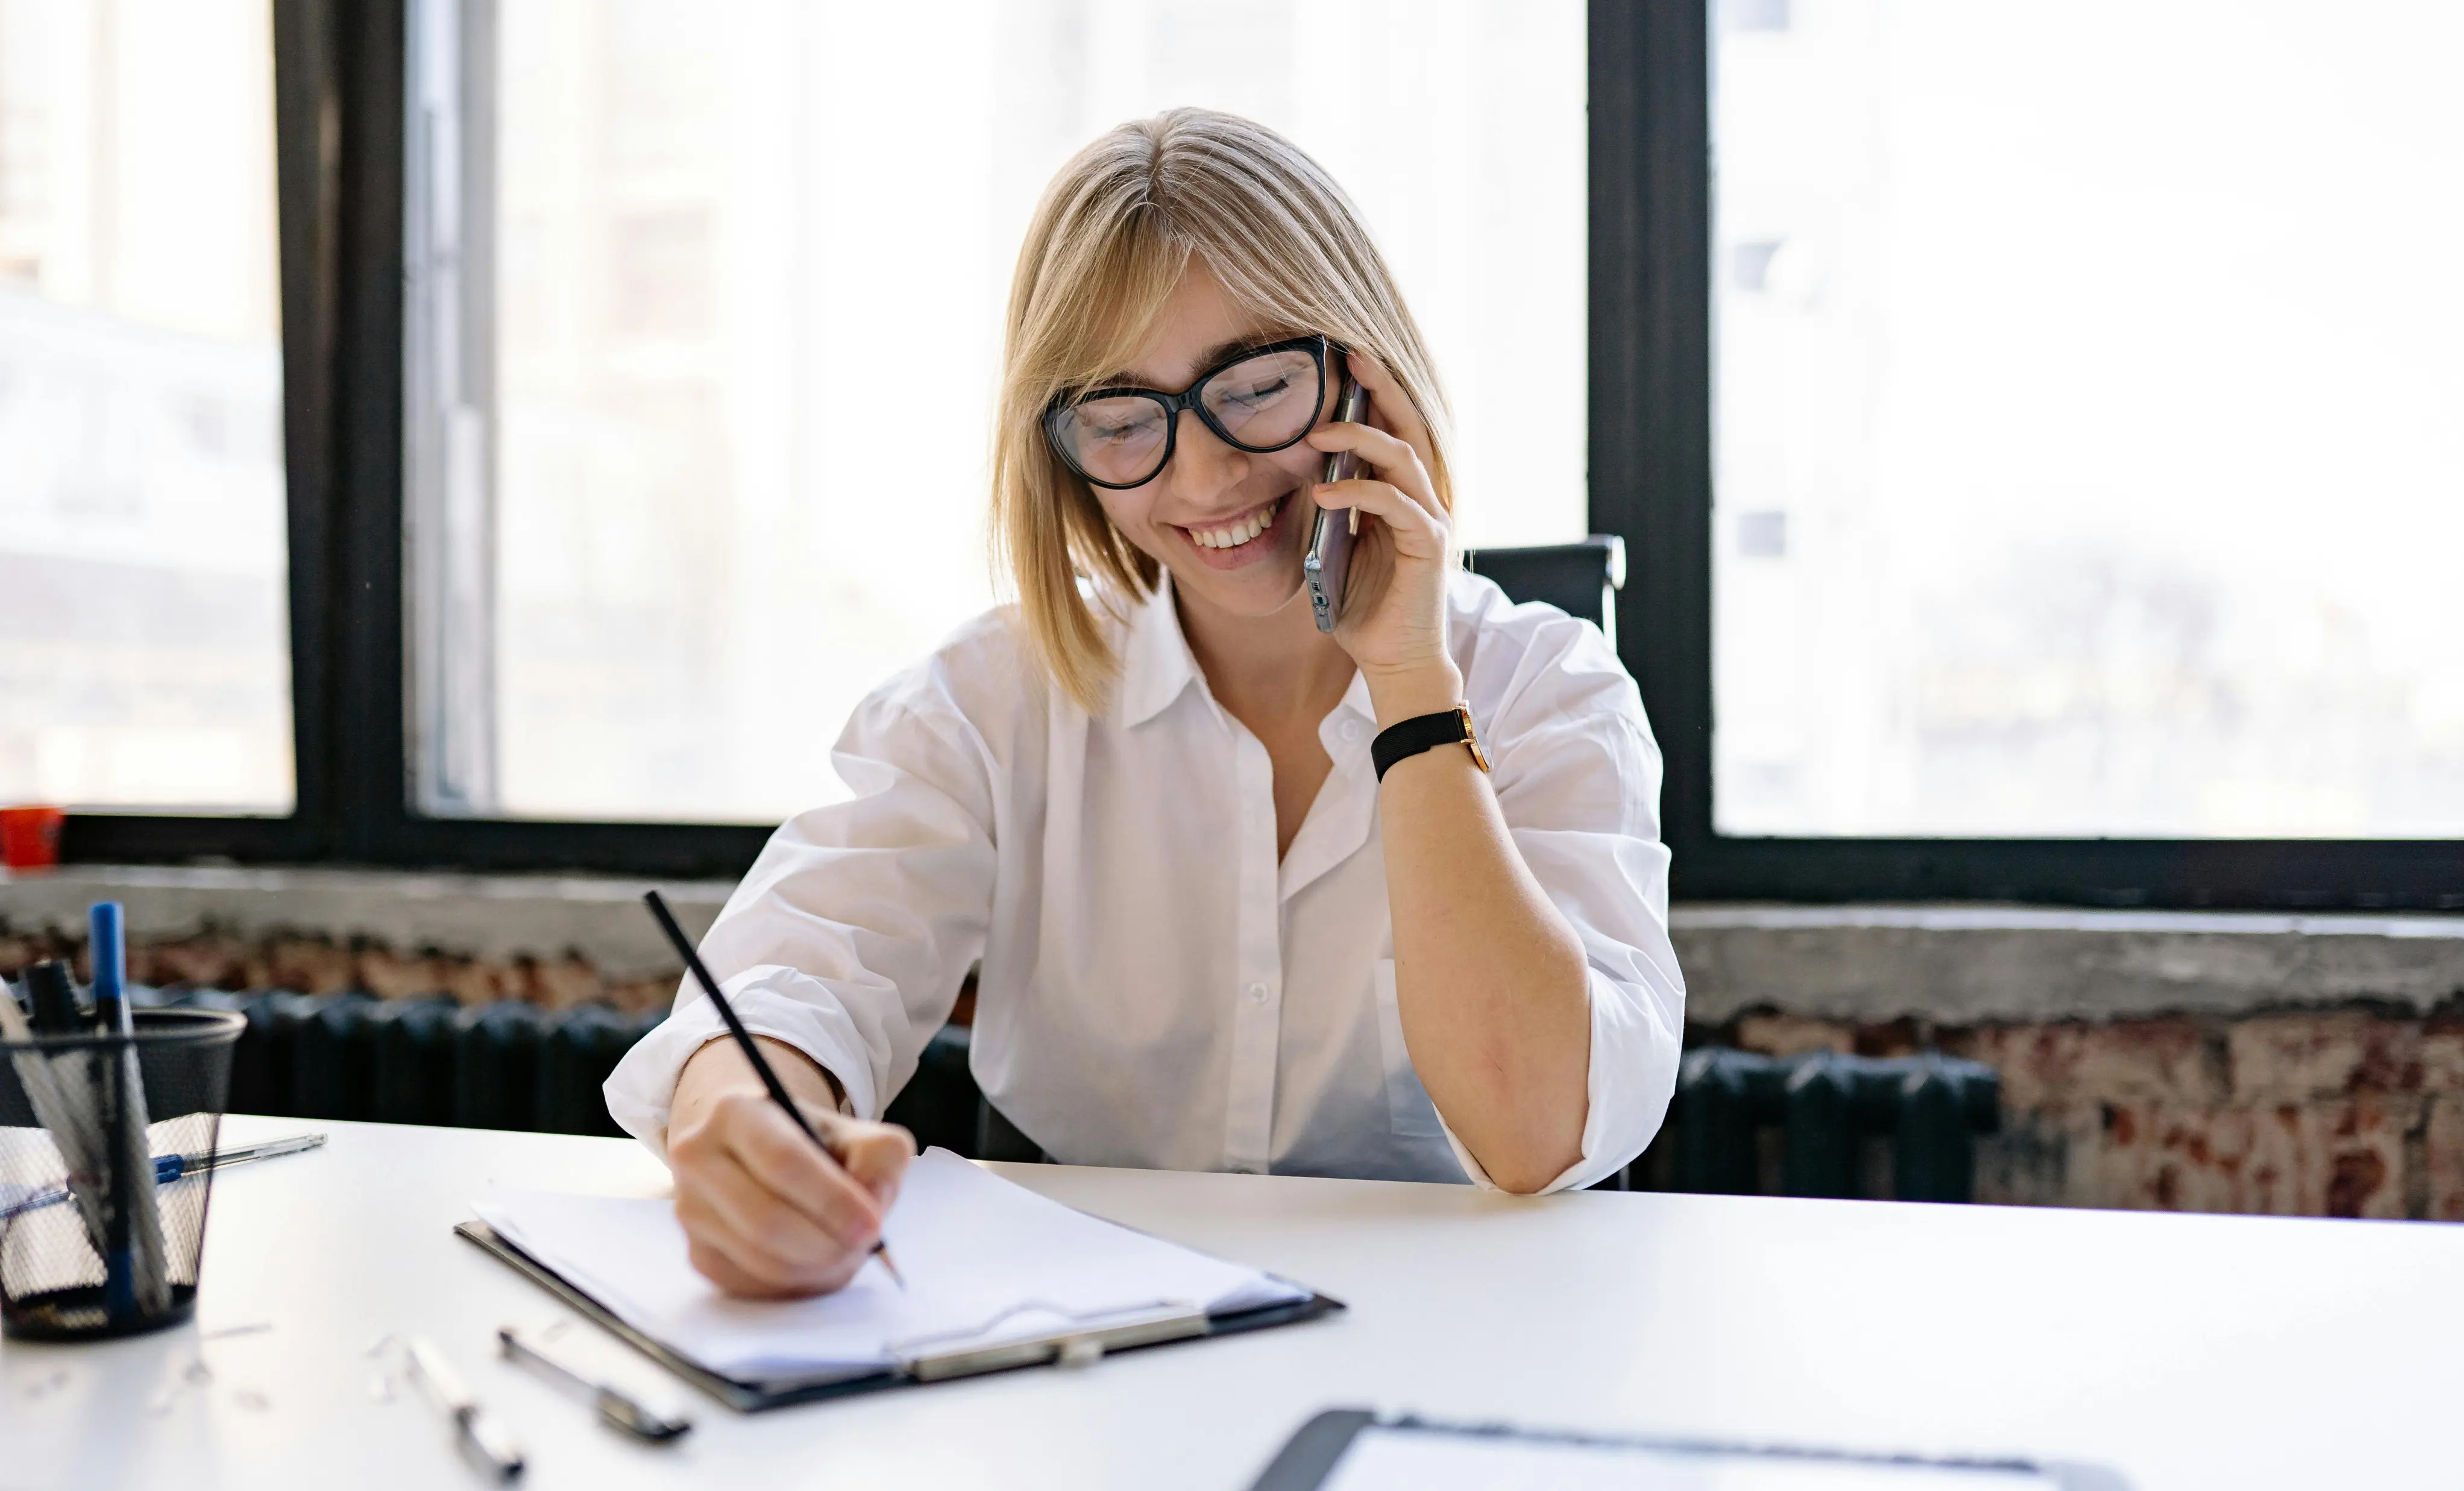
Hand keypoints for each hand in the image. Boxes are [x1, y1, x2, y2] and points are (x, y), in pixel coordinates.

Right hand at [666, 1036, 915, 1297]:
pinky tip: (817, 1264)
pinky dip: (794, 1285)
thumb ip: (880, 1159)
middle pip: (764, 1219)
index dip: (831, 1201)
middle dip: (825, 1244)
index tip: (871, 1227)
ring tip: (845, 1253)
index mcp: (736, 1112)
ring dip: (815, 1269)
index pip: (783, 1162)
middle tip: (862, 1247)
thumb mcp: (856, 1132)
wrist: (757, 1152)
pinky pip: (750, 1285)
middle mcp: (699, 1157)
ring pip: (758, 1259)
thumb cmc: (813, 1143)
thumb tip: (871, 1206)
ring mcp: (690, 1209)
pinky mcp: (696, 1252)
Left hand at [1305, 351, 1464, 721]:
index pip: (1393, 430)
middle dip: (1380, 388)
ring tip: (1316, 433)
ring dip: (1358, 438)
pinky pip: (1395, 505)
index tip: (1344, 361)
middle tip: (1350, 356)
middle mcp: (1423, 499)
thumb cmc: (1365, 608)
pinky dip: (1359, 492)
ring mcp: (1430, 520)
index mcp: (1403, 495)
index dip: (1374, 393)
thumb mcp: (1338, 547)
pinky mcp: (1428, 546)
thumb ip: (1331, 510)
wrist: (1394, 662)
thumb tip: (1304, 471)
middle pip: (1408, 427)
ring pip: (1403, 457)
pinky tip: (1325, 491)